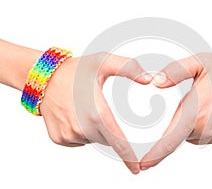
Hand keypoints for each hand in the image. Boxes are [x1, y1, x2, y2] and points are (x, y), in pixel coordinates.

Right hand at [40, 53, 151, 173]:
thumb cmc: (76, 69)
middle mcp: (81, 128)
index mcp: (96, 113)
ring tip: (84, 108)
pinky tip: (74, 115)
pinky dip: (81, 132)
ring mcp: (68, 135)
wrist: (44, 77)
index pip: (118, 142)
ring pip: (92, 140)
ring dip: (94, 130)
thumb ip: (129, 68)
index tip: (136, 169)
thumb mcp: (104, 62)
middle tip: (98, 108)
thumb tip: (148, 79)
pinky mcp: (58, 138)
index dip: (128, 157)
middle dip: (108, 128)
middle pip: (107, 140)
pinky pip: (78, 140)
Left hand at [140, 54, 211, 169]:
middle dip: (184, 120)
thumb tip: (156, 82)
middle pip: (182, 133)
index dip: (155, 154)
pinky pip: (211, 138)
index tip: (144, 165)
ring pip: (197, 136)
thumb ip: (174, 72)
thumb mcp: (199, 62)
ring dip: (197, 125)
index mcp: (195, 110)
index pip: (170, 139)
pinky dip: (211, 128)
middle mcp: (207, 128)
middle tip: (198, 102)